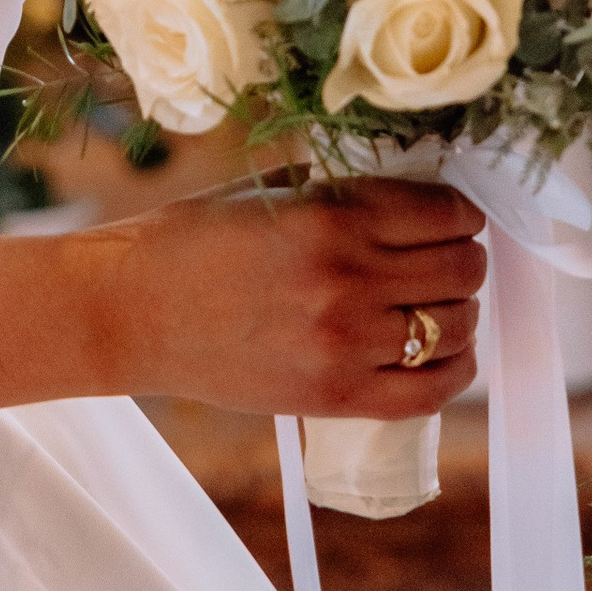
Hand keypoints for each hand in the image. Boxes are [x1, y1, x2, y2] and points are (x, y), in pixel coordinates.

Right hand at [109, 173, 485, 416]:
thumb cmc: (188, 242)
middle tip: (441, 259)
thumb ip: (339, 195)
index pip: (446, 213)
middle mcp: (348, 279)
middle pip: (462, 269)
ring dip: (459, 312)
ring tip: (436, 306)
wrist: (129, 312)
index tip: (449, 218)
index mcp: (331, 217)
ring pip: (457, 325)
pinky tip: (442, 354)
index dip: (458, 213)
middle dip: (462, 259)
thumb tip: (409, 200)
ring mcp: (345, 343)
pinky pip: (432, 390)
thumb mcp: (266, 194)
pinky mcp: (335, 396)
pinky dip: (454, 369)